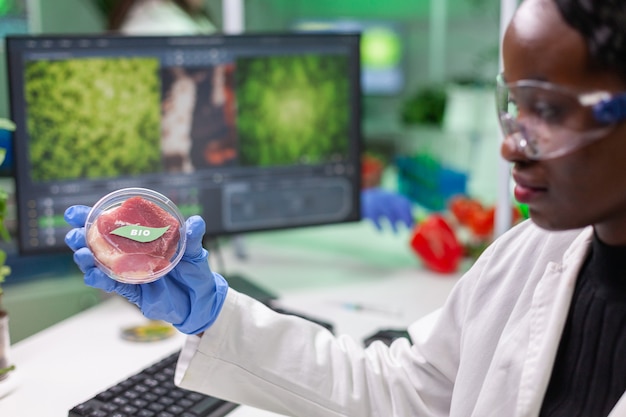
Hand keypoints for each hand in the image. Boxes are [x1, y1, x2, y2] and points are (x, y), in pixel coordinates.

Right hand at [64, 205, 228, 334]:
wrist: (200, 301)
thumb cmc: (194, 272)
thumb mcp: (194, 252)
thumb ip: (192, 237)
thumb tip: (195, 222)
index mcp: (141, 239)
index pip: (112, 225)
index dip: (90, 218)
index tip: (74, 213)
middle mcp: (130, 254)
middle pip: (98, 244)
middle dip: (81, 238)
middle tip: (74, 234)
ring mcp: (129, 273)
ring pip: (99, 265)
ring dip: (86, 260)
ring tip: (81, 253)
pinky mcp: (132, 291)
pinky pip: (112, 285)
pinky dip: (101, 279)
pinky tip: (93, 274)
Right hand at [361, 188, 414, 232]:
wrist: (354, 201)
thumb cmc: (375, 207)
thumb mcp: (386, 205)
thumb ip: (397, 211)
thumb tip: (412, 223)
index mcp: (390, 196)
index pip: (404, 202)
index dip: (409, 213)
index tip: (411, 224)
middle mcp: (384, 197)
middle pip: (397, 206)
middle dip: (404, 218)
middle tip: (407, 228)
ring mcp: (375, 202)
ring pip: (387, 213)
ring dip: (393, 224)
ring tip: (396, 233)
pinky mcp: (367, 208)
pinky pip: (374, 218)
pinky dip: (379, 225)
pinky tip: (380, 231)